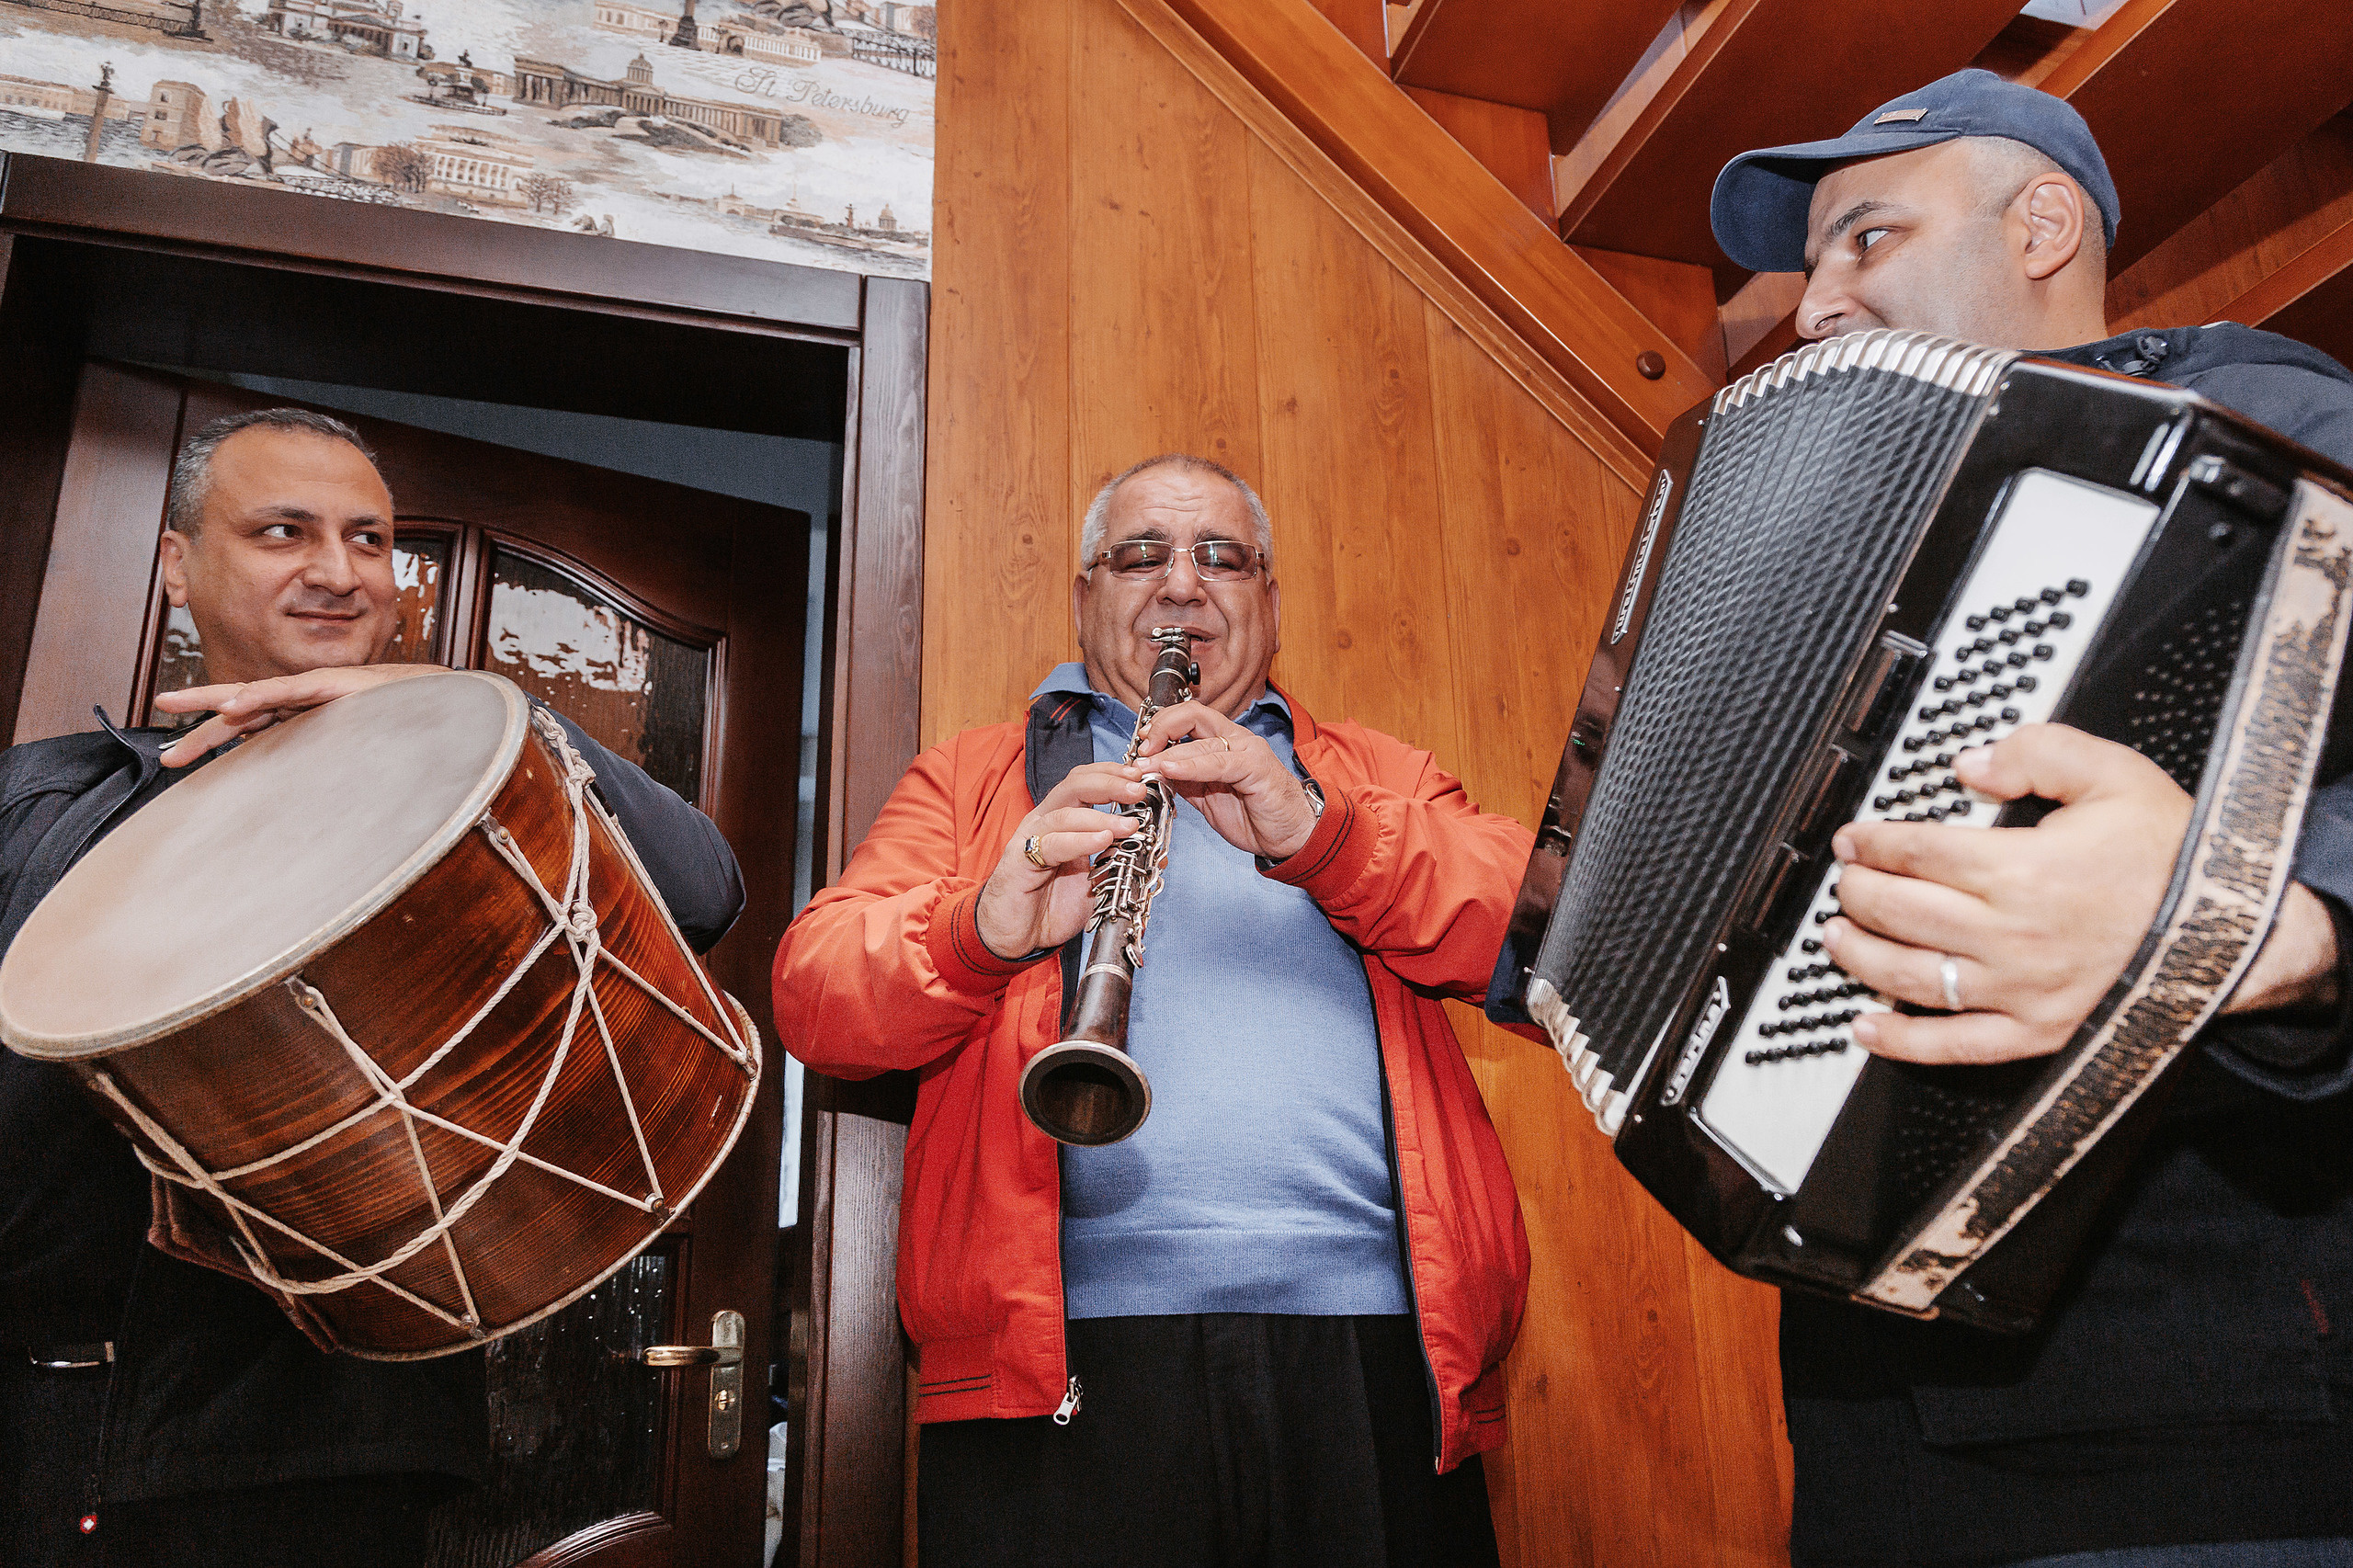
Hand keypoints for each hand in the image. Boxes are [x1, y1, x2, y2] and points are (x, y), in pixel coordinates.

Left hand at [153, 664, 445, 767]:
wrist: (447, 703)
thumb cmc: (407, 727)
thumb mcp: (356, 755)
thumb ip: (324, 769)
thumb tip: (297, 803)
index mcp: (304, 716)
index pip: (247, 726)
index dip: (209, 739)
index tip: (174, 758)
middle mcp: (304, 699)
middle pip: (239, 708)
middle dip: (195, 719)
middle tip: (160, 744)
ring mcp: (317, 689)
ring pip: (253, 693)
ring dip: (212, 701)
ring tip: (174, 705)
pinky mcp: (334, 685)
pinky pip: (290, 690)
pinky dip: (260, 696)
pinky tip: (234, 705)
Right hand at [973, 761, 1146, 958]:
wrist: (1016, 937)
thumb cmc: (1051, 906)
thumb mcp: (1096, 882)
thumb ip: (1120, 863)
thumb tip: (1156, 853)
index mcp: (1063, 819)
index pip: (1086, 781)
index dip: (1114, 774)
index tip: (1143, 777)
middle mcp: (1045, 822)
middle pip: (1075, 784)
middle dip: (1111, 783)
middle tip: (1139, 789)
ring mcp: (1031, 839)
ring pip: (1065, 811)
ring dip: (1102, 816)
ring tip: (1130, 825)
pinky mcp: (1020, 861)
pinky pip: (1053, 844)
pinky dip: (1080, 839)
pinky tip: (1103, 840)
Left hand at [1134, 700, 1318, 861]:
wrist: (1289, 836)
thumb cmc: (1254, 815)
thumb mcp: (1208, 797)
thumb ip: (1185, 781)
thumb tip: (1154, 771)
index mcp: (1225, 742)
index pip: (1188, 717)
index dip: (1161, 725)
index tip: (1141, 744)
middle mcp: (1236, 739)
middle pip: (1193, 715)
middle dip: (1161, 728)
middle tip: (1141, 750)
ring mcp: (1247, 750)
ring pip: (1201, 740)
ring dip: (1168, 752)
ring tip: (1146, 764)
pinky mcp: (1255, 767)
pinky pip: (1217, 762)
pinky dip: (1190, 765)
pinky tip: (1169, 769)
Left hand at [1821, 724, 2191, 1064]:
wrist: (2235, 931)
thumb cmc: (2175, 857)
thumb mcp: (2114, 775)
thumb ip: (2037, 753)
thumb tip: (1968, 765)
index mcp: (2023, 869)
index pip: (1916, 852)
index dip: (1872, 842)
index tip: (1853, 838)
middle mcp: (2012, 935)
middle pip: (1900, 912)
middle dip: (1857, 892)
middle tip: (1845, 879)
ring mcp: (2021, 991)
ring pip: (1910, 976)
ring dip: (1859, 956)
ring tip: (1836, 937)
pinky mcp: (2037, 1033)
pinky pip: (1953, 1046)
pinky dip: (1900, 1041)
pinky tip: (1864, 1027)